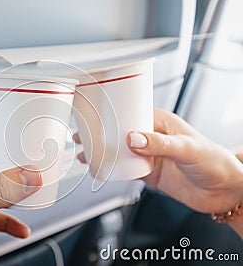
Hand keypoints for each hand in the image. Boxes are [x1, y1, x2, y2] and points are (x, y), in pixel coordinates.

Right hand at [74, 108, 242, 213]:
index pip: (131, 111)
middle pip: (120, 131)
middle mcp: (151, 137)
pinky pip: (124, 169)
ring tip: (84, 152)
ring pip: (119, 150)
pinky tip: (100, 169)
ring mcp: (148, 155)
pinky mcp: (148, 173)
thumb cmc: (214, 161)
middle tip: (82, 133)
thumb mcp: (187, 147)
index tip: (95, 112)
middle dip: (100, 132)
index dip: (112, 111)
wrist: (223, 192)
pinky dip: (110, 169)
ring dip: (101, 151)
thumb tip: (133, 139)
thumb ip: (160, 144)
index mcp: (160, 123)